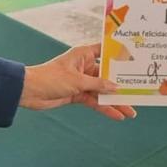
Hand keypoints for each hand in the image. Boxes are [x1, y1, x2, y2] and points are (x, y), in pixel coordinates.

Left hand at [21, 43, 135, 121]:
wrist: (29, 92)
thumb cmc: (50, 78)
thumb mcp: (77, 80)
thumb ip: (98, 84)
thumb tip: (117, 87)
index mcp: (84, 54)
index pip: (105, 51)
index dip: (119, 55)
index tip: (136, 60)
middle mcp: (85, 66)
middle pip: (108, 76)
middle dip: (121, 86)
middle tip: (137, 93)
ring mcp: (81, 81)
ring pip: (103, 92)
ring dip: (115, 102)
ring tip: (130, 112)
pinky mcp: (77, 94)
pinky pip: (95, 101)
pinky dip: (104, 108)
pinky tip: (116, 115)